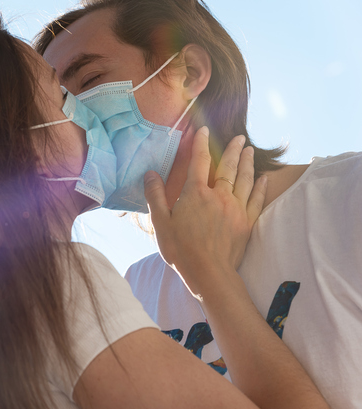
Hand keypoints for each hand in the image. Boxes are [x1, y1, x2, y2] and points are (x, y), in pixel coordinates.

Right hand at [143, 126, 267, 297]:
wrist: (209, 273)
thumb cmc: (181, 249)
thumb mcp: (160, 223)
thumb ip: (155, 196)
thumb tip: (150, 174)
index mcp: (196, 194)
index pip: (199, 161)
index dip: (201, 144)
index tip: (204, 130)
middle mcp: (218, 196)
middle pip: (228, 167)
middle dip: (233, 149)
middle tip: (239, 137)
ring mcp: (236, 209)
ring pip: (244, 179)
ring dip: (247, 163)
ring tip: (250, 150)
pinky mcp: (247, 223)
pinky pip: (256, 200)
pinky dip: (260, 187)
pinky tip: (263, 178)